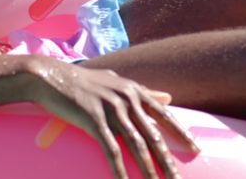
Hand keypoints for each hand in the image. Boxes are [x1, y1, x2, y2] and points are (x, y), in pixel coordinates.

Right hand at [28, 59, 199, 178]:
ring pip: (136, 145)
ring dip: (149, 170)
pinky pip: (111, 150)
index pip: (164, 114)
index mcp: (133, 90)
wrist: (50, 76)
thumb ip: (143, 91)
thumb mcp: (116, 82)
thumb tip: (168, 96)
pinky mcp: (93, 120)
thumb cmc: (82, 82)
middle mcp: (126, 98)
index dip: (181, 133)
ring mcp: (111, 109)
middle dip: (168, 161)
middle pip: (153, 135)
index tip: (196, 149)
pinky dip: (120, 170)